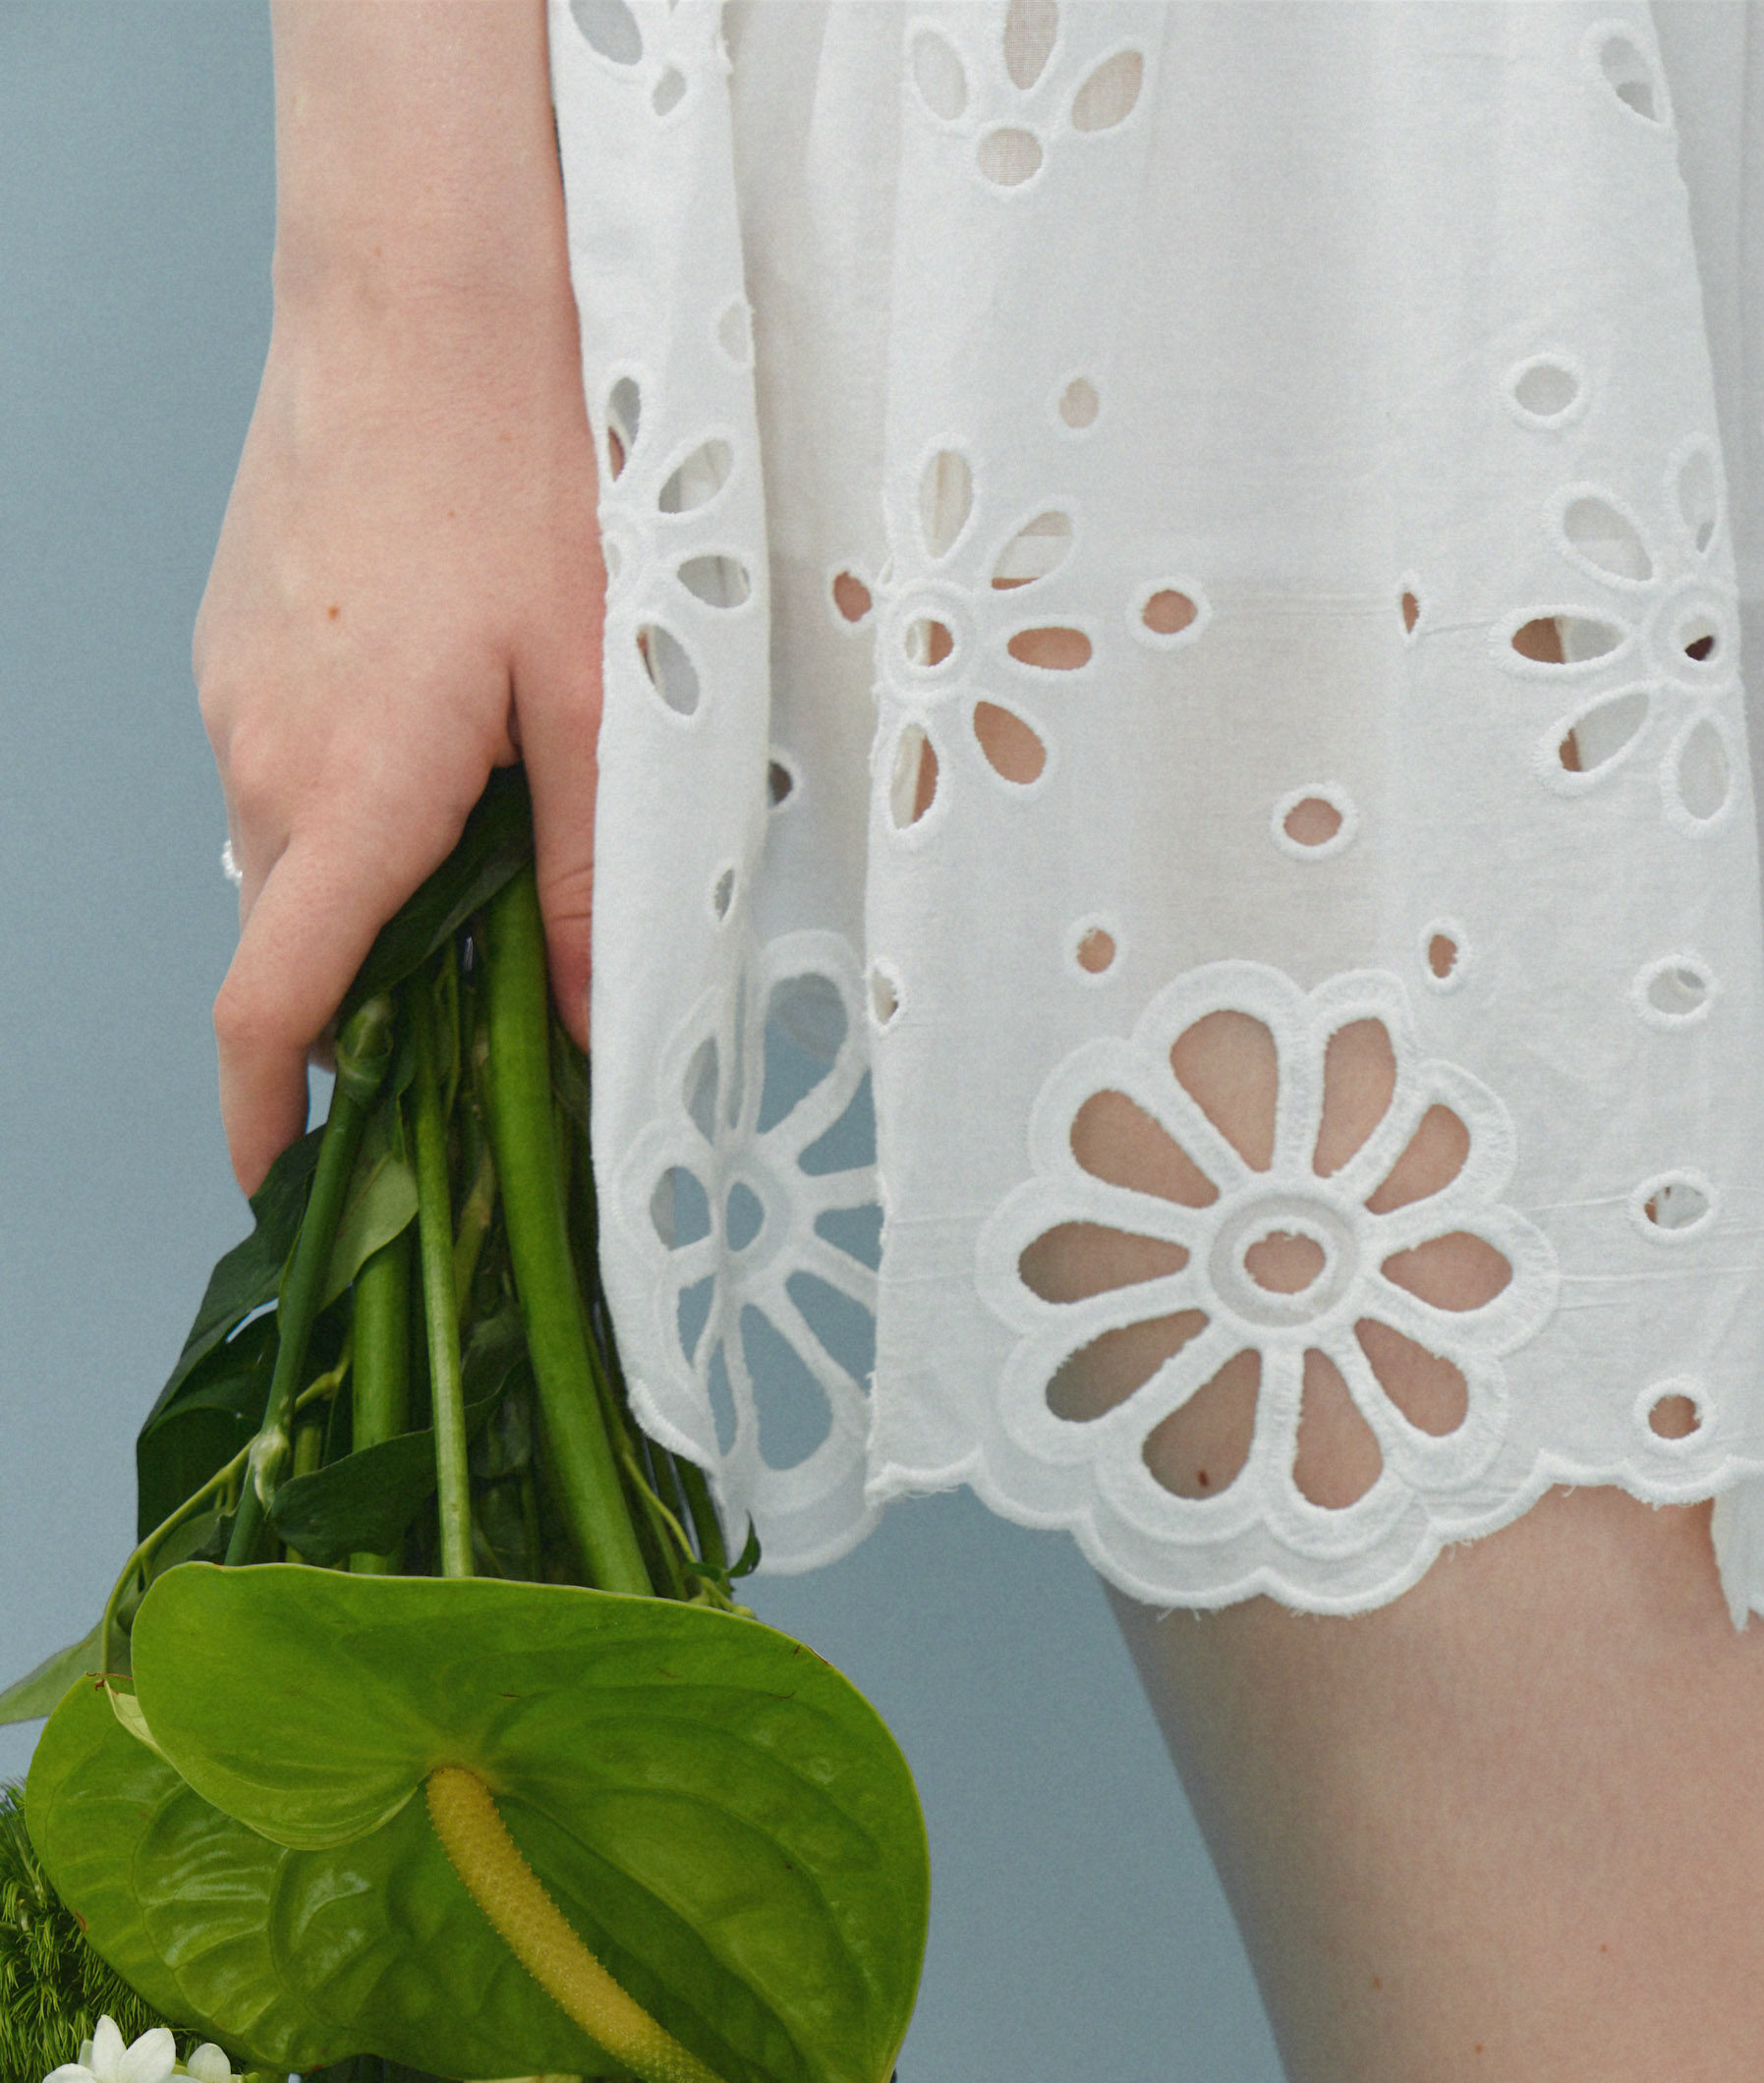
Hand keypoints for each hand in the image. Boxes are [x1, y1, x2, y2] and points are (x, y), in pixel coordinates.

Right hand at [196, 8, 601, 1193]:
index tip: (288, 1192)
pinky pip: (291, 764)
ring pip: (299, 852)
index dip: (271, 1122)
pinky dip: (359, 805)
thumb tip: (583, 1031)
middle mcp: (261, 753)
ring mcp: (237, 687)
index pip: (270, 1010)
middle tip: (486, 1030)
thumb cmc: (519, 474)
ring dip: (377, 894)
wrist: (419, 283)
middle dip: (375, 1009)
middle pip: (298, 943)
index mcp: (346, 796)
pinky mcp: (240, 632)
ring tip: (493, 868)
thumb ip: (590, 885)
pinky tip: (453, 754)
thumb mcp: (601, 701)